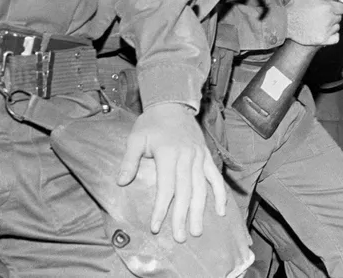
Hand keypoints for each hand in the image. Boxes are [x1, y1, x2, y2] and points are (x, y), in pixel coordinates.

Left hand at [117, 103, 226, 242]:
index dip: (161, 208)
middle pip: (186, 191)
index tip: (156, 227)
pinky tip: (220, 210)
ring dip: (200, 210)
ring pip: (202, 187)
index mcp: (168, 153)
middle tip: (179, 237)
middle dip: (182, 216)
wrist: (173, 104)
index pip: (166, 187)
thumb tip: (122, 182)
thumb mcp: (135, 138)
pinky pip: (215, 177)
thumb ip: (130, 160)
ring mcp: (199, 157)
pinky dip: (220, 194)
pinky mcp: (206, 156)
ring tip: (197, 230)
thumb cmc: (152, 122)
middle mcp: (186, 157)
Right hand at [286, 0, 342, 44]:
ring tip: (322, 24)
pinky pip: (336, 38)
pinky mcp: (322, 39)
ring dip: (332, 26)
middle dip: (333, 16)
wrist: (285, 23)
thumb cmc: (294, 8)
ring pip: (337, 27)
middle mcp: (329, 18)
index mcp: (327, 7)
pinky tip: (326, 32)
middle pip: (339, 18)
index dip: (337, 8)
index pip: (342, 8)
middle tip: (323, 16)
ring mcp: (326, 30)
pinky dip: (333, 36)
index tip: (333, 9)